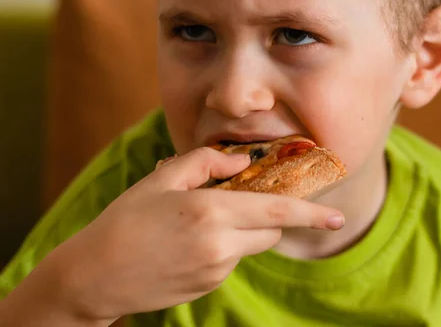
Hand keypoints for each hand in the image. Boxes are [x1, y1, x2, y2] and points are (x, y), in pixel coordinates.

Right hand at [46, 147, 343, 321]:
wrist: (94, 276)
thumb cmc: (125, 221)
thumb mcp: (161, 179)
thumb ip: (206, 163)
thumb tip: (242, 161)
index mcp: (210, 213)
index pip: (276, 211)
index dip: (311, 213)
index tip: (337, 217)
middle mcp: (220, 245)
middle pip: (270, 229)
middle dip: (266, 214)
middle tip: (234, 200)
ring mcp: (216, 270)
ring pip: (250, 244)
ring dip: (238, 230)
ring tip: (192, 224)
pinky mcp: (209, 285)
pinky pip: (230, 260)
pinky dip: (221, 247)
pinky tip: (186, 244)